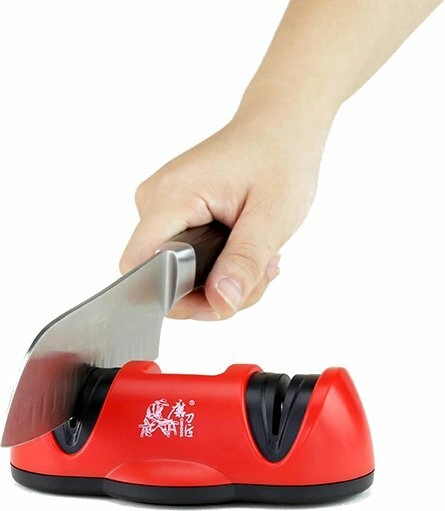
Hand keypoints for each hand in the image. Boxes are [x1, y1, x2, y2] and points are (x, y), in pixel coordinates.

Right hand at [120, 88, 334, 319]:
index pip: (139, 267)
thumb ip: (243, 263)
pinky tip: (245, 249)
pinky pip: (184, 256)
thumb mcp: (271, 218)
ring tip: (258, 258)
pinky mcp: (175, 211)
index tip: (222, 298)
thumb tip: (220, 304)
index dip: (175, 297)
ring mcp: (163, 205)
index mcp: (172, 196)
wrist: (280, 126)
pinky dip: (217, 264)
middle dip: (213, 291)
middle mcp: (156, 199)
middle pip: (162, 276)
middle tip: (257, 274)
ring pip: (177, 271)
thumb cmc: (279, 158)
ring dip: (221, 278)